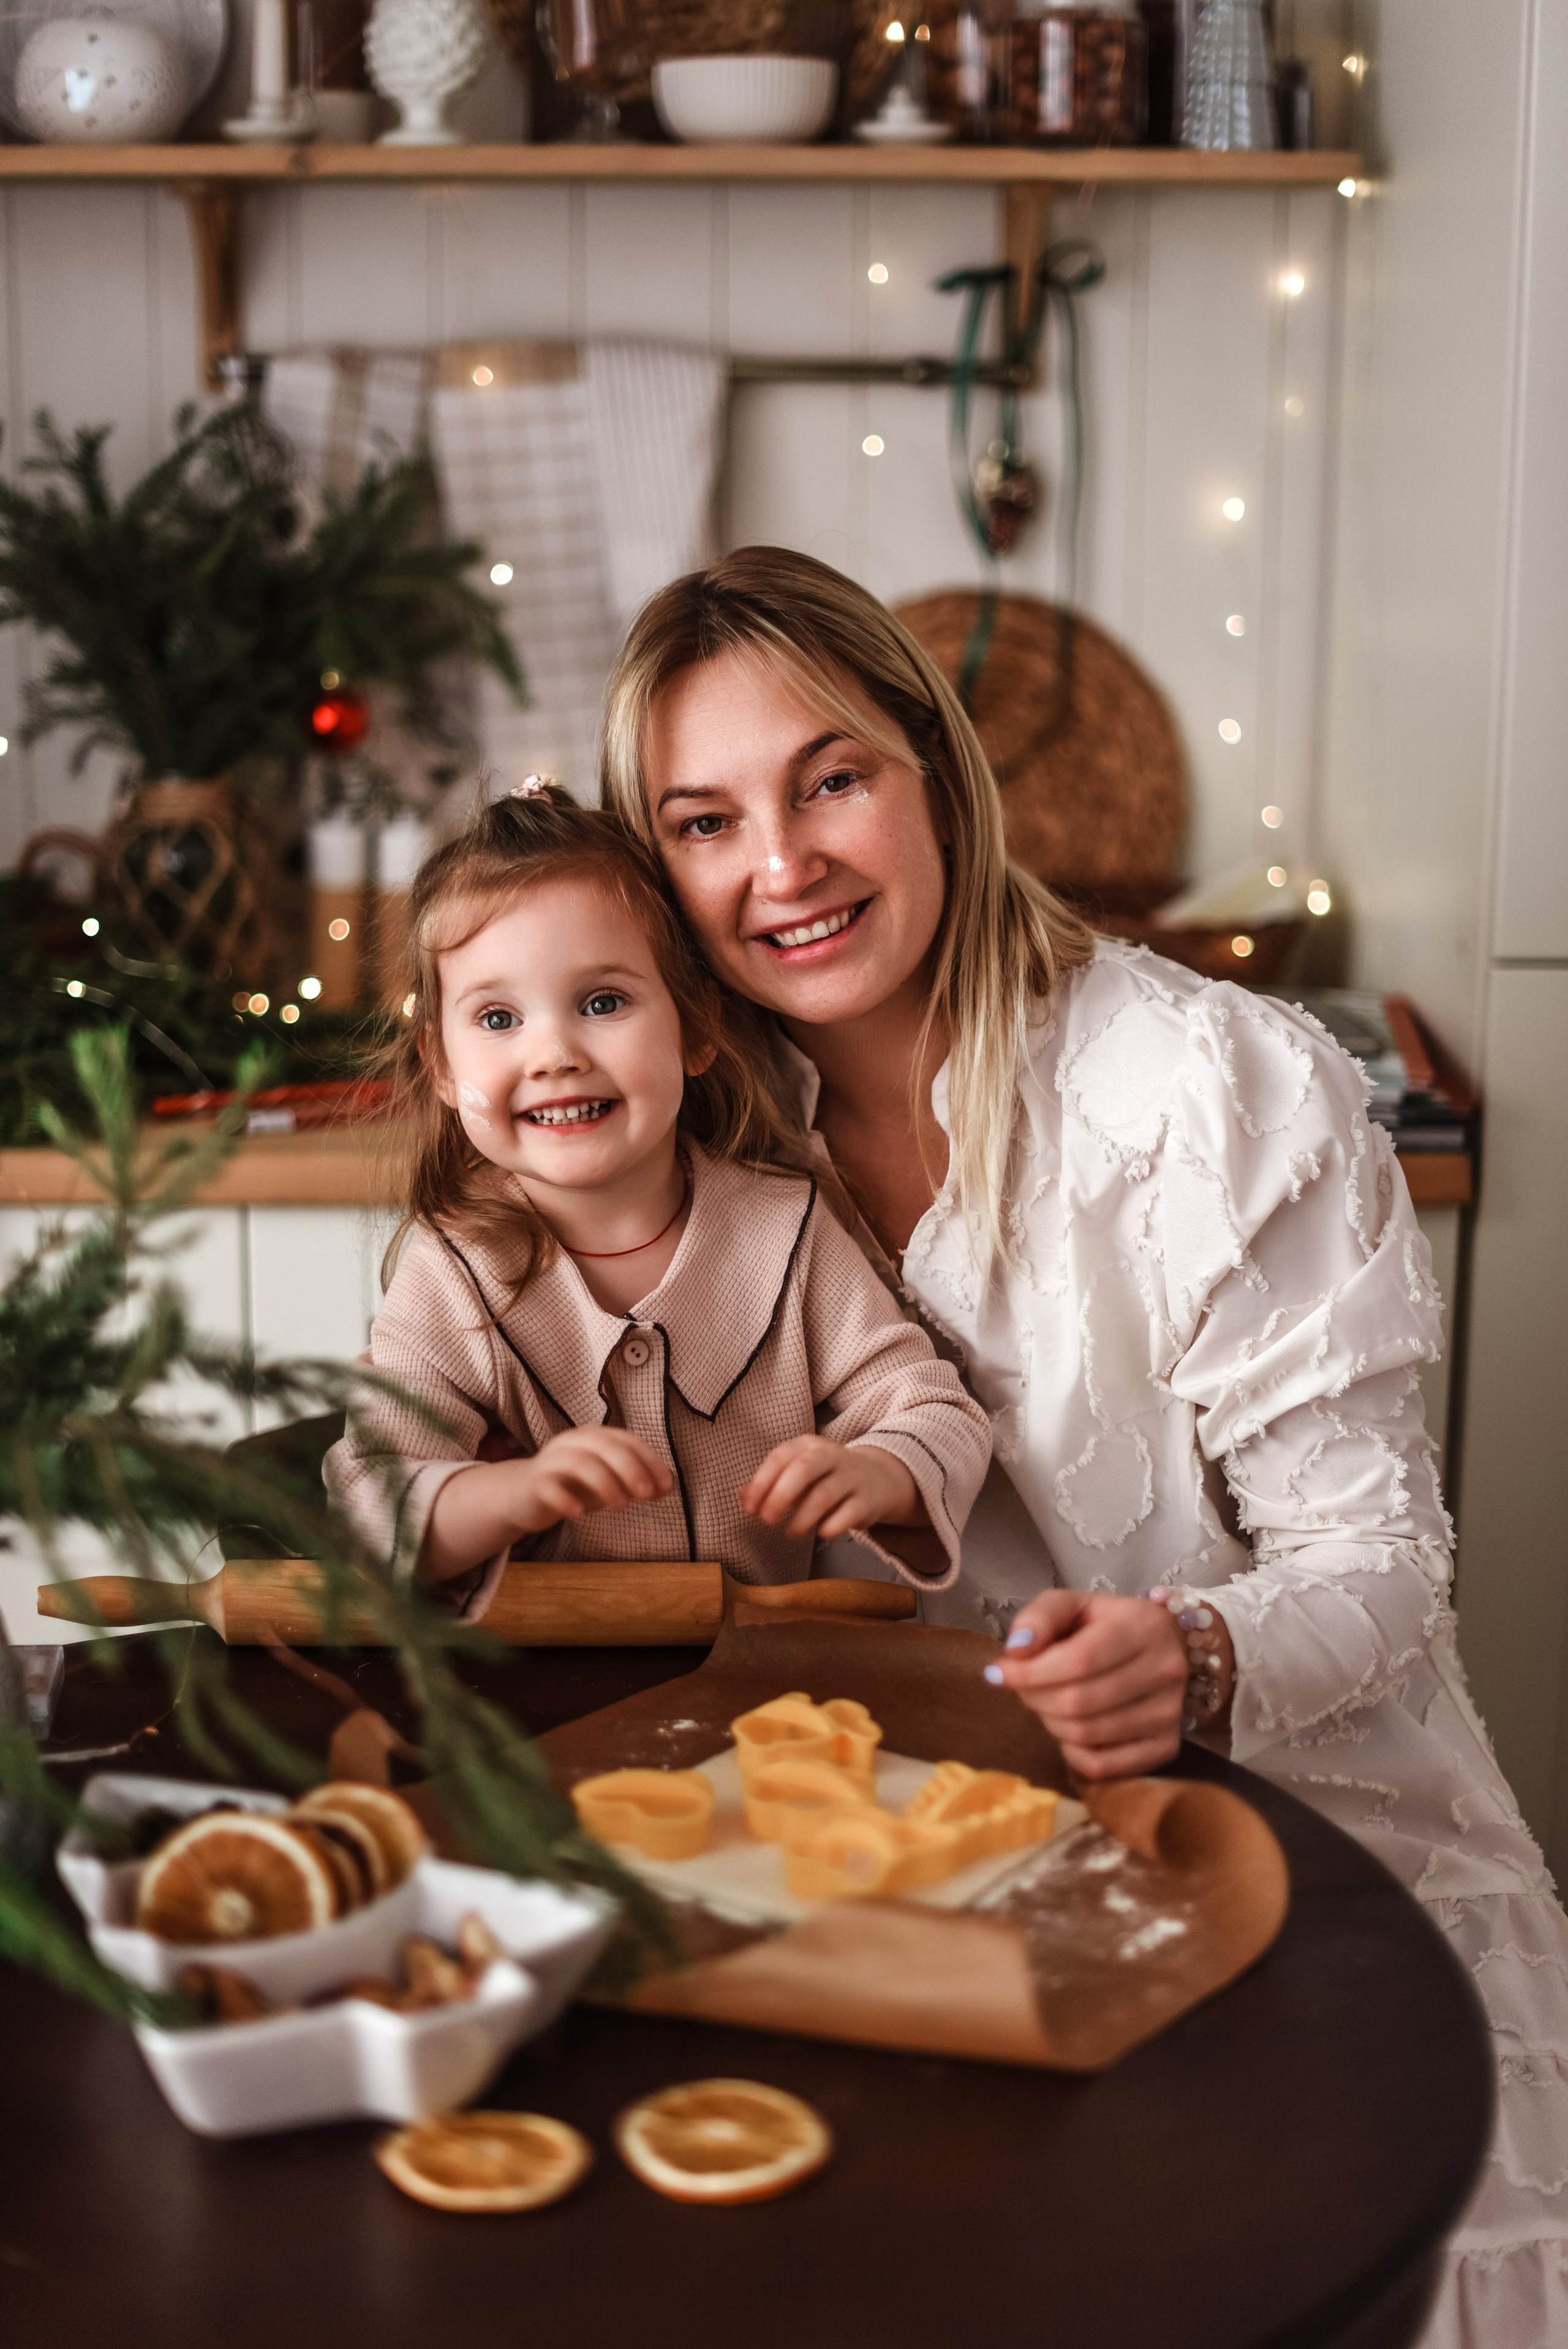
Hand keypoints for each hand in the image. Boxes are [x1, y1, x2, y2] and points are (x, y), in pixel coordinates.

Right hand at [421, 1427, 671, 1580]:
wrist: (524, 1496)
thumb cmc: (574, 1486)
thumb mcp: (610, 1483)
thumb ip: (638, 1483)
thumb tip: (670, 1487)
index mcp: (593, 1437)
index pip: (627, 1440)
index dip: (649, 1461)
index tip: (666, 1486)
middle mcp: (572, 1443)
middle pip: (603, 1445)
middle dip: (629, 1468)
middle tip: (646, 1495)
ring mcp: (551, 1461)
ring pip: (578, 1462)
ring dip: (604, 1483)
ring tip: (620, 1507)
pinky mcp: (534, 1484)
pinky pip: (549, 1487)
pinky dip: (566, 1499)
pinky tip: (579, 1514)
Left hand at [740, 1438, 921, 1541]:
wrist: (877, 1480)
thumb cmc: (825, 1478)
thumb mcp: (797, 1473)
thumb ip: (769, 1484)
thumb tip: (743, 1497)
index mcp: (808, 1445)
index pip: (780, 1457)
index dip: (761, 1483)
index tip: (750, 1508)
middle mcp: (831, 1455)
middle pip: (803, 1469)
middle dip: (780, 1496)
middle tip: (767, 1519)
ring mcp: (852, 1477)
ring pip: (824, 1495)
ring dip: (802, 1518)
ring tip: (791, 1532)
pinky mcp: (867, 1500)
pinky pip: (847, 1515)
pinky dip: (830, 1527)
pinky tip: (821, 1532)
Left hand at [984, 1590, 1216, 1779]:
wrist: (1161, 1646)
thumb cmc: (1106, 1625)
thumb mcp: (1072, 1605)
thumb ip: (1039, 1618)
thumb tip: (1016, 1650)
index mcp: (1143, 1625)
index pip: (1078, 1660)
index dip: (1030, 1673)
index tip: (999, 1672)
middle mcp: (1165, 1669)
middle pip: (1078, 1702)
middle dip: (1035, 1697)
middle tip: (1023, 1687)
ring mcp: (1170, 1713)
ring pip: (1086, 1735)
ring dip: (1051, 1722)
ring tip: (1048, 1702)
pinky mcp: (1167, 1747)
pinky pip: (1104, 1766)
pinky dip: (1074, 1753)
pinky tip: (1071, 1728)